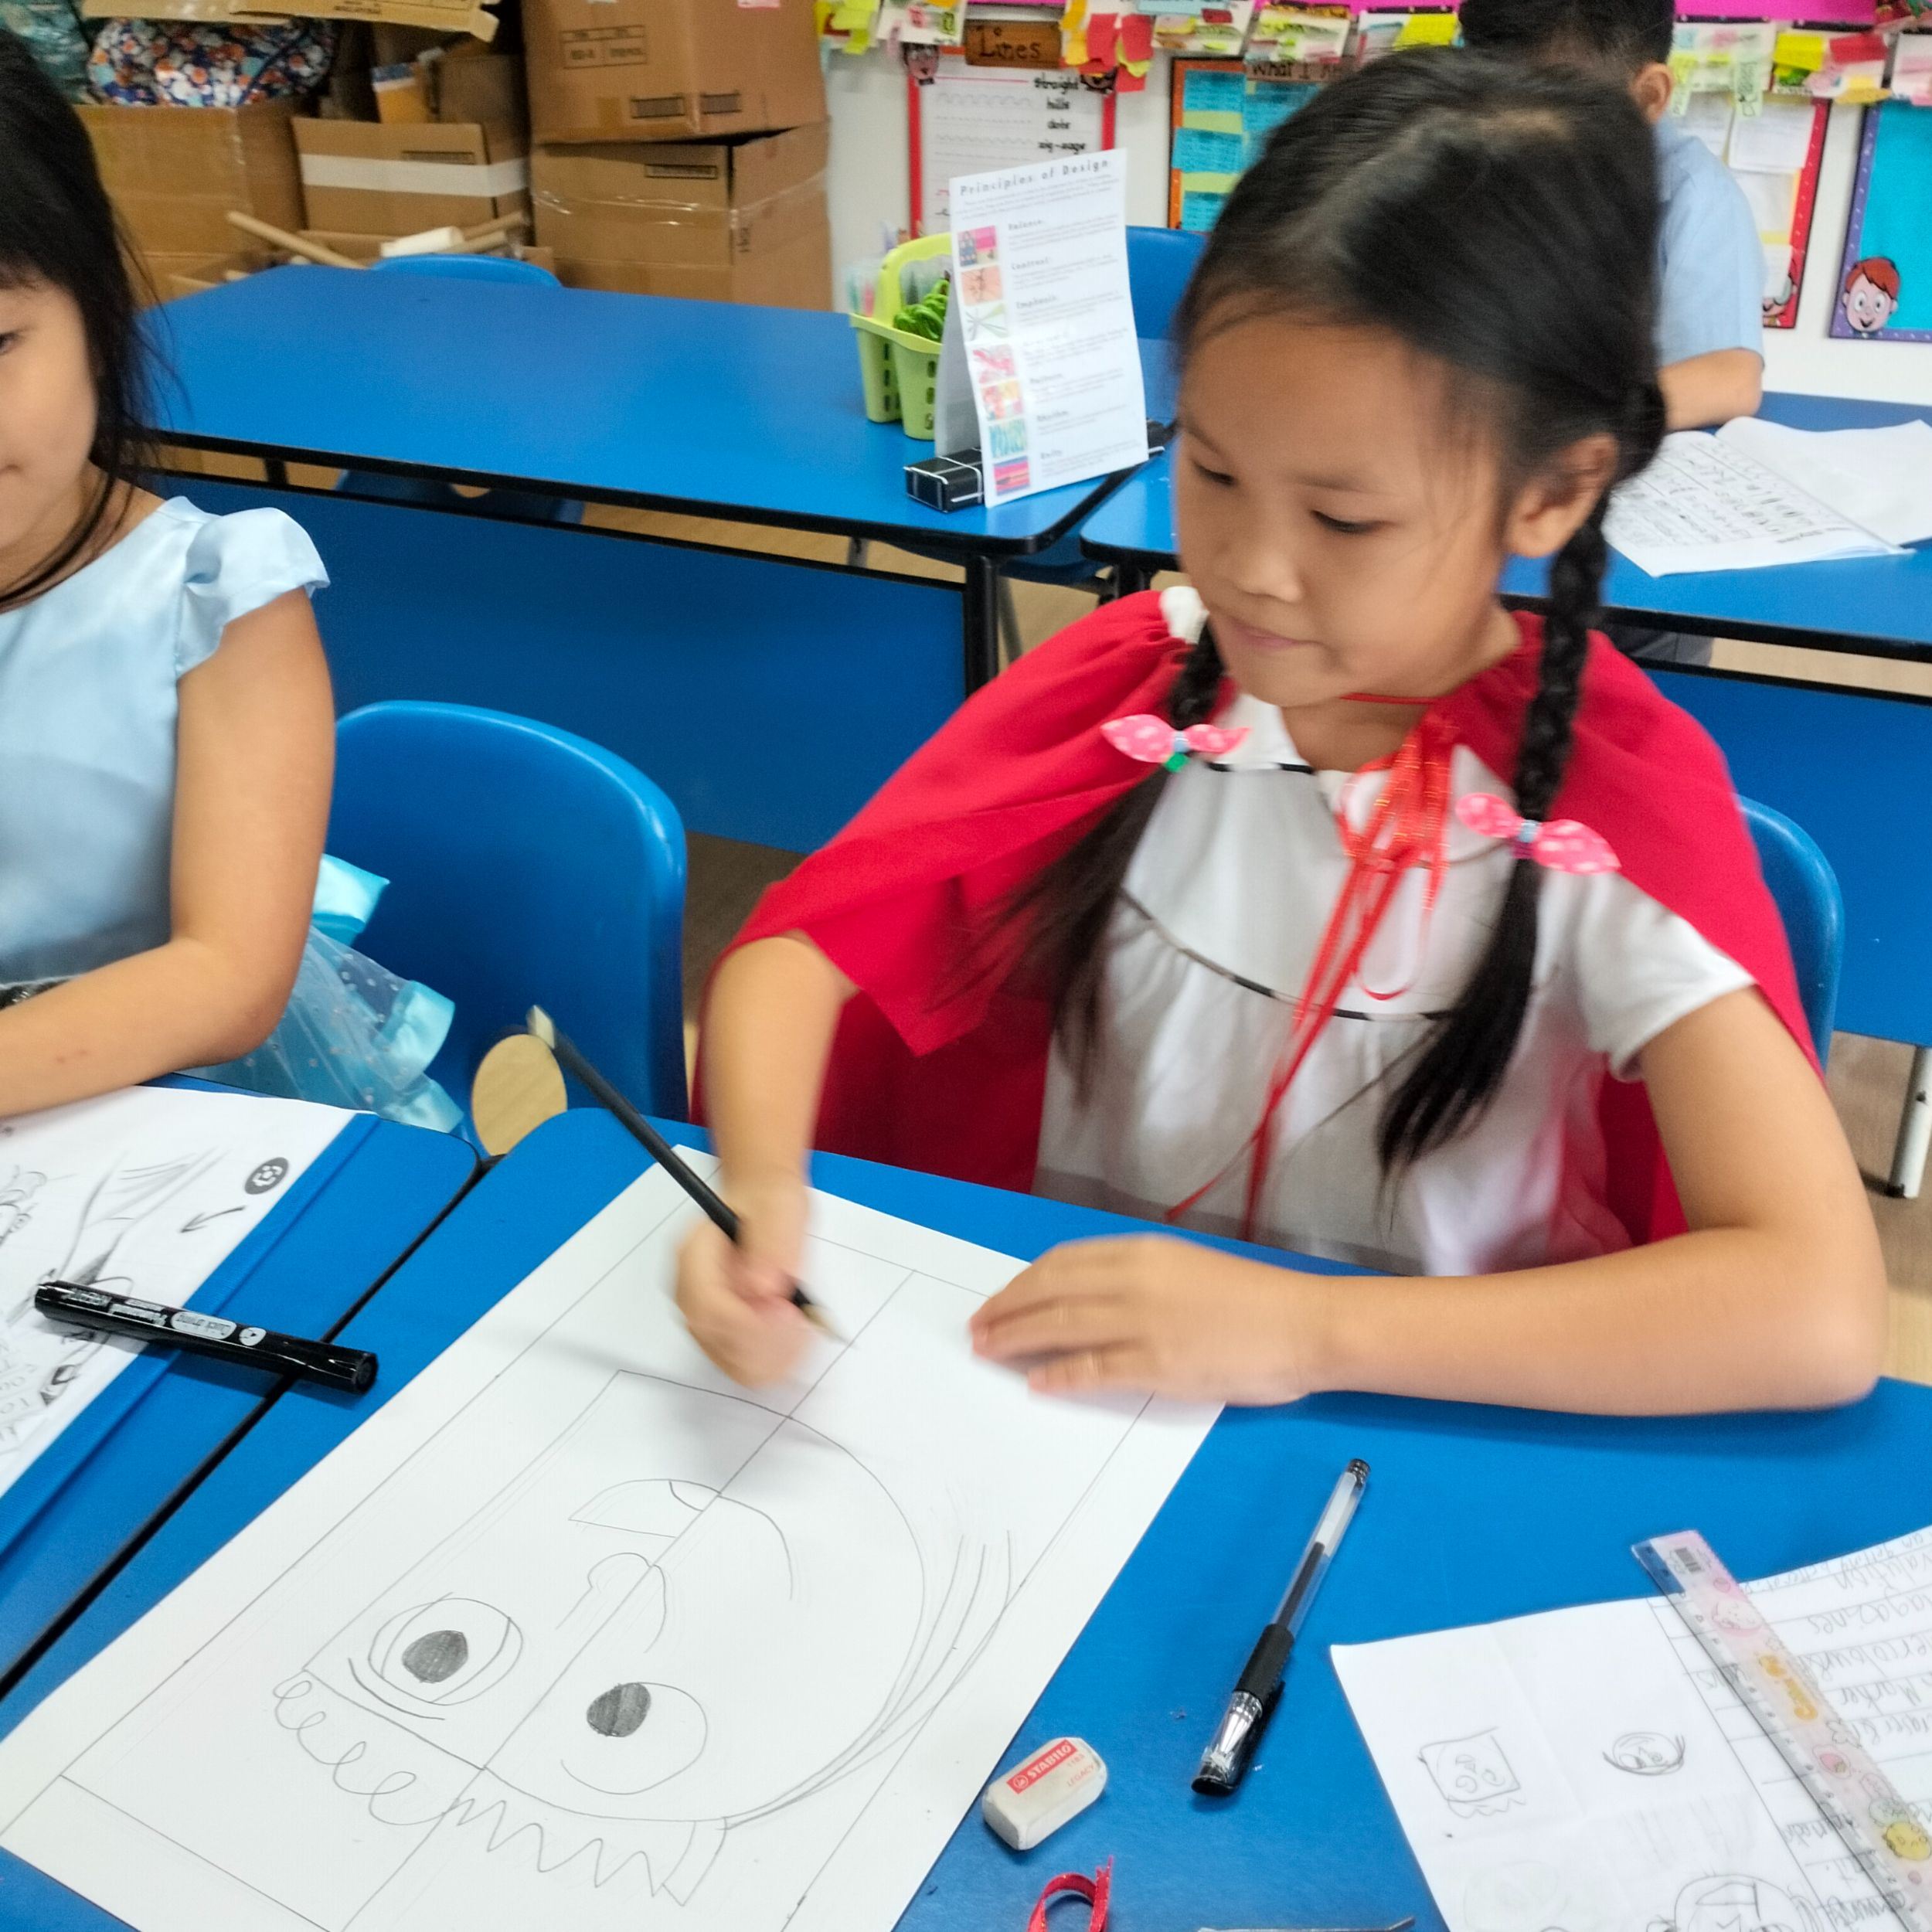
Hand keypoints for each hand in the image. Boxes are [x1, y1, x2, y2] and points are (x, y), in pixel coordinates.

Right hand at [674, 1170, 811, 1386]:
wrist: (764, 1202)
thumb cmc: (769, 1201)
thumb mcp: (779, 1208)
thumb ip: (771, 1246)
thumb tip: (764, 1291)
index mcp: (693, 1253)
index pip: (708, 1307)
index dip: (749, 1321)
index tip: (789, 1311)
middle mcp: (689, 1291)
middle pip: (718, 1343)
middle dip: (766, 1344)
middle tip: (803, 1321)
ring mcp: (704, 1317)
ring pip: (733, 1364)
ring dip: (774, 1357)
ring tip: (804, 1327)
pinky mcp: (723, 1334)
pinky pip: (745, 1365)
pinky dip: (775, 1360)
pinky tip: (797, 1338)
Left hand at [968, 1235, 1326, 1404]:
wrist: (1304, 1324)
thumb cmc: (1252, 1298)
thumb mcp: (1186, 1268)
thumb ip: (1138, 1278)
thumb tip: (1089, 1296)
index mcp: (1143, 1252)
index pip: (1062, 1263)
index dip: (1022, 1283)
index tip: (999, 1300)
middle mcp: (1135, 1281)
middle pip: (1050, 1292)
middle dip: (1006, 1311)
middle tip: (976, 1330)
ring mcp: (1144, 1323)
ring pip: (1061, 1328)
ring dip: (1017, 1340)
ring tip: (989, 1353)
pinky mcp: (1158, 1365)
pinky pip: (1094, 1370)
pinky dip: (1058, 1375)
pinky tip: (1037, 1383)